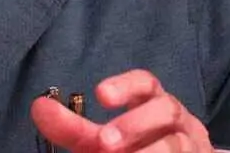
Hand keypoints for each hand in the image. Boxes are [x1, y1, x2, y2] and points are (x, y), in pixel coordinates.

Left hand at [31, 70, 212, 152]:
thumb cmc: (136, 147)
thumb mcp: (102, 139)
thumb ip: (74, 127)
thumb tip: (39, 107)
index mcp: (153, 103)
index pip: (146, 83)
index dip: (125, 86)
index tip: (100, 95)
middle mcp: (178, 120)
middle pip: (166, 110)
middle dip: (134, 124)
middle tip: (104, 143)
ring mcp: (191, 145)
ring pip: (178, 144)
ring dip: (148, 152)